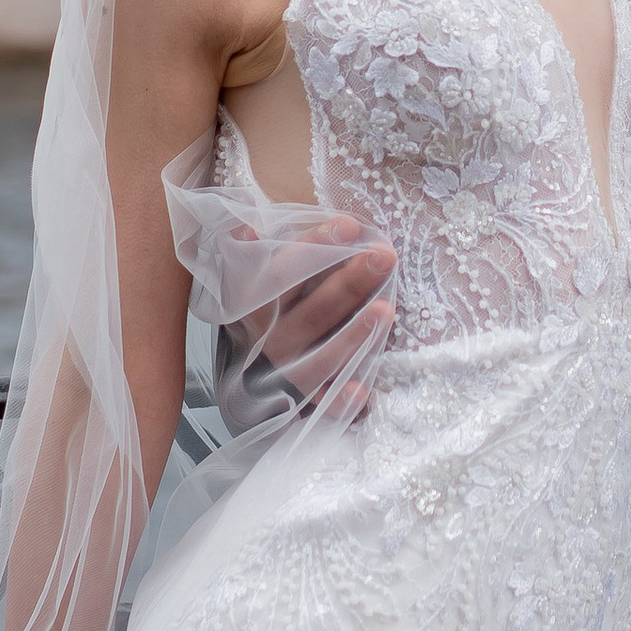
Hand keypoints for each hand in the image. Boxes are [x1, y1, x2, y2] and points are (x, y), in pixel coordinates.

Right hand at [213, 214, 398, 433]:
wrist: (243, 379)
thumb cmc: (264, 314)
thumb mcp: (251, 281)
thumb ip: (254, 255)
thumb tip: (246, 226)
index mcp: (256, 305)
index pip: (285, 272)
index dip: (317, 247)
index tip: (351, 226)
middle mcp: (270, 339)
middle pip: (313, 311)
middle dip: (350, 283)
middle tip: (384, 257)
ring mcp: (287, 372)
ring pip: (321, 357)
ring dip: (353, 336)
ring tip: (386, 310)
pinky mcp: (303, 400)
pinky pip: (323, 404)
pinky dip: (341, 400)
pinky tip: (363, 391)